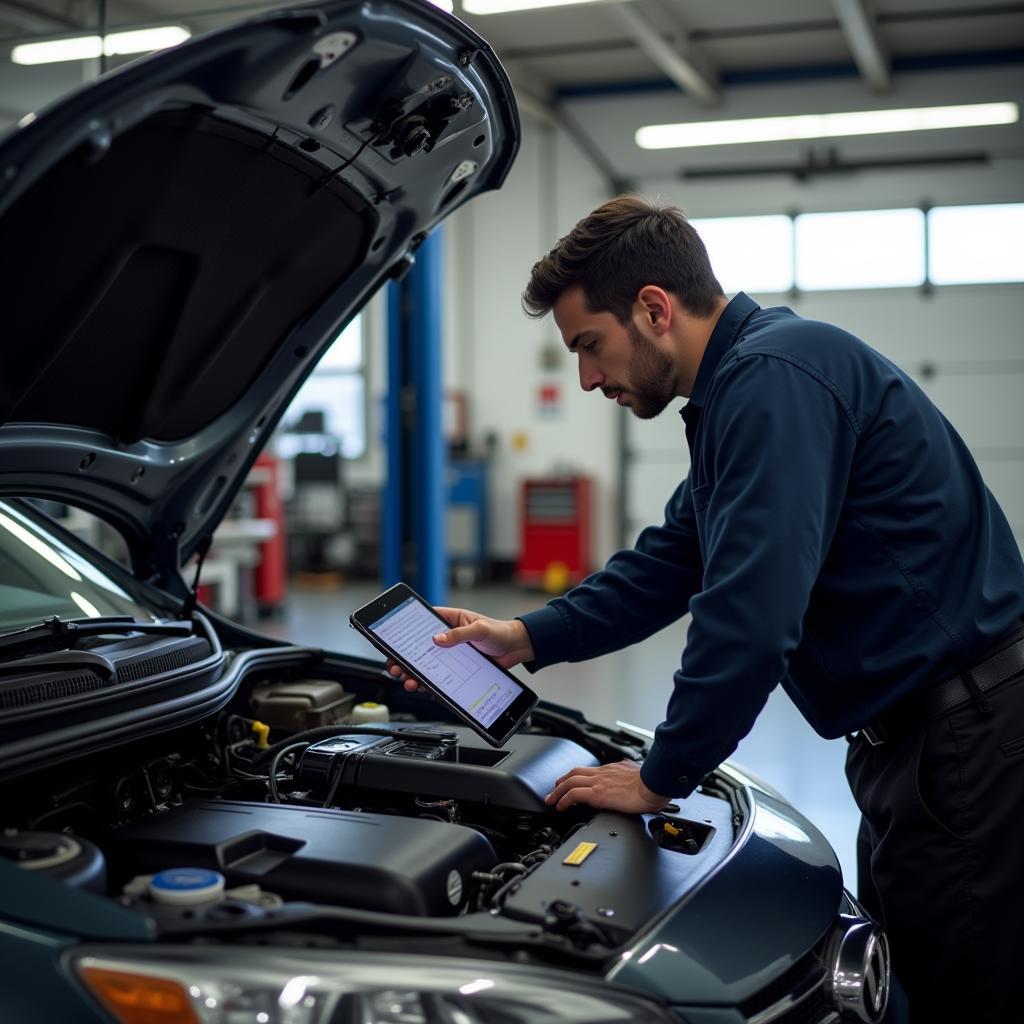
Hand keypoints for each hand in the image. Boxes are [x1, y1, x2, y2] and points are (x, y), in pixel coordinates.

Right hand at [386, 607, 535, 692]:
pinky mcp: (458, 669)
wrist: (517, 648)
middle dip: (405, 658)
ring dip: (415, 672)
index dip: (407, 632)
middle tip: (396, 667)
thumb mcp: (480, 629)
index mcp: (450, 620)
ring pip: (427, 663)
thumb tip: (438, 638)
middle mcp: (448, 636)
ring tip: (409, 680)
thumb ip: (459, 634)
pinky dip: (430, 682)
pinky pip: (440, 676)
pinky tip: (424, 687)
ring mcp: (452, 654)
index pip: (423, 623)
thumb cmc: (501, 632)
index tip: (395, 642)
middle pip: (420, 647)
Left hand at [545, 760, 668, 812]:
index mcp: (612, 768)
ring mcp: (599, 782)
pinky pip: (574, 795)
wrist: (654, 784)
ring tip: (551, 800)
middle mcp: (603, 773)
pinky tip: (561, 807)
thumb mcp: (638, 772)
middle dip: (562, 781)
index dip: (578, 777)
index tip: (572, 783)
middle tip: (554, 789)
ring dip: (558, 791)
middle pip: (575, 773)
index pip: (590, 771)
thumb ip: (631, 772)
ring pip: (570, 782)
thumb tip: (633, 773)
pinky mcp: (598, 793)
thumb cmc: (651, 782)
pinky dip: (564, 800)